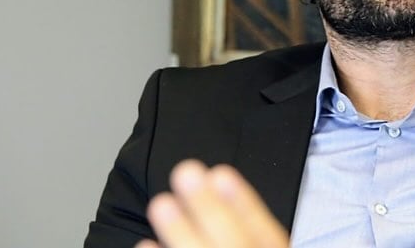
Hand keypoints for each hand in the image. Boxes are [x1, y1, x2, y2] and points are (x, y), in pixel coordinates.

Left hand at [136, 159, 288, 247]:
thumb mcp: (258, 247)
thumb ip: (247, 235)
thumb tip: (217, 188)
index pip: (269, 239)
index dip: (247, 206)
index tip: (221, 174)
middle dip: (211, 210)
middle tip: (186, 173)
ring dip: (183, 237)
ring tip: (161, 204)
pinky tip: (145, 246)